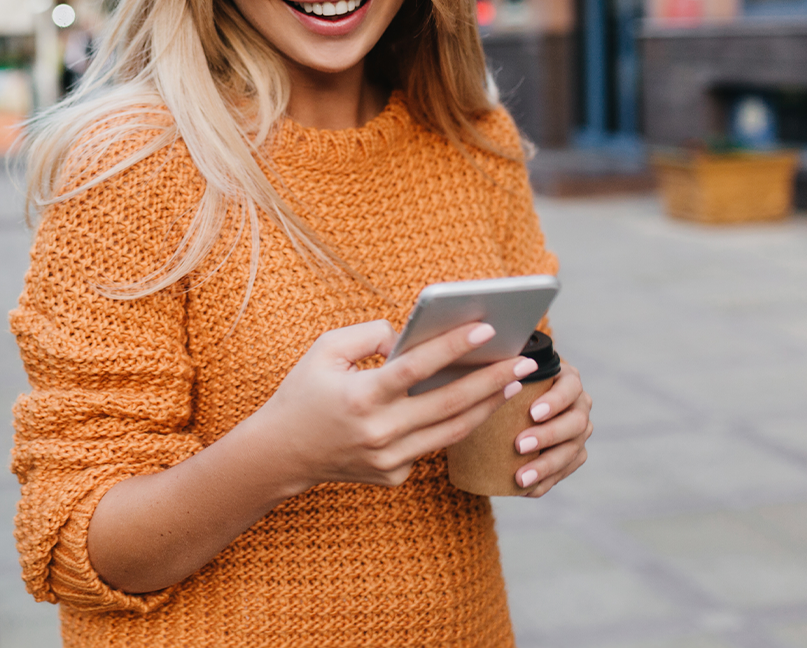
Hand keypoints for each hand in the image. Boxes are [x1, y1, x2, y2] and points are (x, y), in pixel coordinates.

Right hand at [256, 319, 538, 492]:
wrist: (282, 453)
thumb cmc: (303, 392)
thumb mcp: (325, 350)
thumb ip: (367, 334)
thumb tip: (408, 333)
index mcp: (361, 396)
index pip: (416, 368)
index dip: (453, 348)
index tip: (486, 329)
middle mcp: (379, 432)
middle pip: (449, 404)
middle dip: (492, 380)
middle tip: (524, 361)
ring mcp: (389, 460)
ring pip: (452, 431)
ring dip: (487, 405)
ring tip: (513, 381)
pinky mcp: (394, 476)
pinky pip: (432, 448)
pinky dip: (454, 426)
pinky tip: (476, 406)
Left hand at [511, 360, 591, 495]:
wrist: (515, 396)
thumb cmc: (511, 377)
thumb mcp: (510, 366)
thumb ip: (505, 365)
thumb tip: (488, 371)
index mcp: (568, 378)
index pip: (569, 388)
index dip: (555, 402)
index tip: (532, 413)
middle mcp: (580, 404)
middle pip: (575, 423)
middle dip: (548, 436)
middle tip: (519, 445)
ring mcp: (580, 431)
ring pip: (573, 451)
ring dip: (546, 466)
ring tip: (520, 478)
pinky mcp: (574, 453)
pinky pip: (565, 471)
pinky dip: (546, 482)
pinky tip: (526, 489)